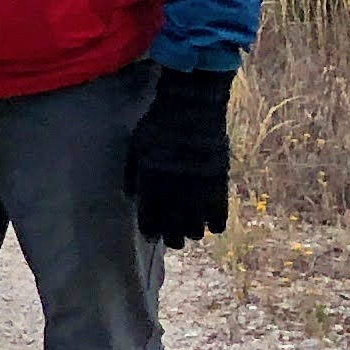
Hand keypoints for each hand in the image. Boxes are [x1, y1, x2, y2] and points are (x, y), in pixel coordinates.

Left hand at [127, 67, 232, 246]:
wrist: (191, 111)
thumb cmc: (158, 126)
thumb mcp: (135, 149)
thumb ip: (132, 176)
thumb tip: (130, 197)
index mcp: (150, 189)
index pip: (149, 225)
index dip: (151, 232)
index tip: (152, 231)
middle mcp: (173, 198)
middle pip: (173, 236)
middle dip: (172, 237)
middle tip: (173, 233)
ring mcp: (198, 196)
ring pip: (196, 233)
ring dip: (193, 231)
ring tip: (191, 224)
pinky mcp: (219, 189)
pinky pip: (219, 221)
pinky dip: (215, 224)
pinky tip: (211, 218)